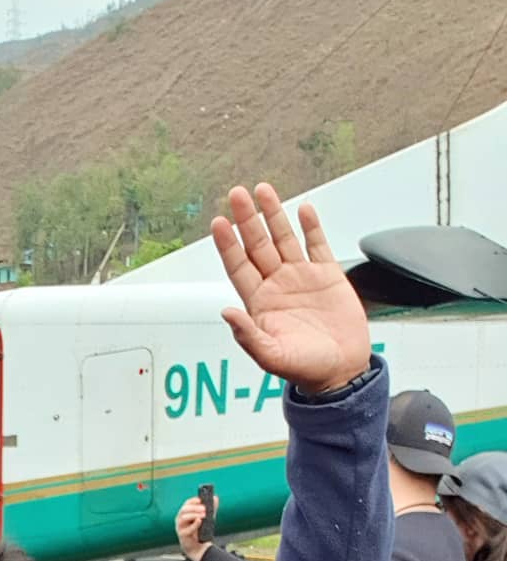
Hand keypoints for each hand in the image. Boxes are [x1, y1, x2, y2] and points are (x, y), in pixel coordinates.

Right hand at [175, 496, 212, 560]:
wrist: (199, 547)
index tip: (200, 499)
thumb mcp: (208, 518)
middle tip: (204, 508)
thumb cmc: (201, 532)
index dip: (193, 501)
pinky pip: (187, 529)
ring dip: (194, 514)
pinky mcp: (182, 535)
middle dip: (194, 508)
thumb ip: (211, 508)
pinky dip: (194, 524)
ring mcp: (180, 527)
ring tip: (204, 515)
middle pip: (184, 509)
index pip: (187, 504)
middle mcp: (180, 519)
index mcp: (185, 513)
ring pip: (184, 517)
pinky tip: (199, 521)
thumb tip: (215, 498)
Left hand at [212, 184, 370, 394]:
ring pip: (283, 238)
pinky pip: (316, 244)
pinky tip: (303, 209)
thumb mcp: (271, 356)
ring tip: (263, 190)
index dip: (228, 245)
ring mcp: (301, 277)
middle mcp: (277, 285)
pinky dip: (311, 227)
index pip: (238, 267)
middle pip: (257, 245)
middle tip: (237, 194)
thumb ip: (247, 335)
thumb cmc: (305, 369)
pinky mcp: (327, 275)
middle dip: (246, 219)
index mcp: (259, 303)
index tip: (219, 222)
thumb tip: (226, 312)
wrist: (342, 371)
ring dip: (273, 214)